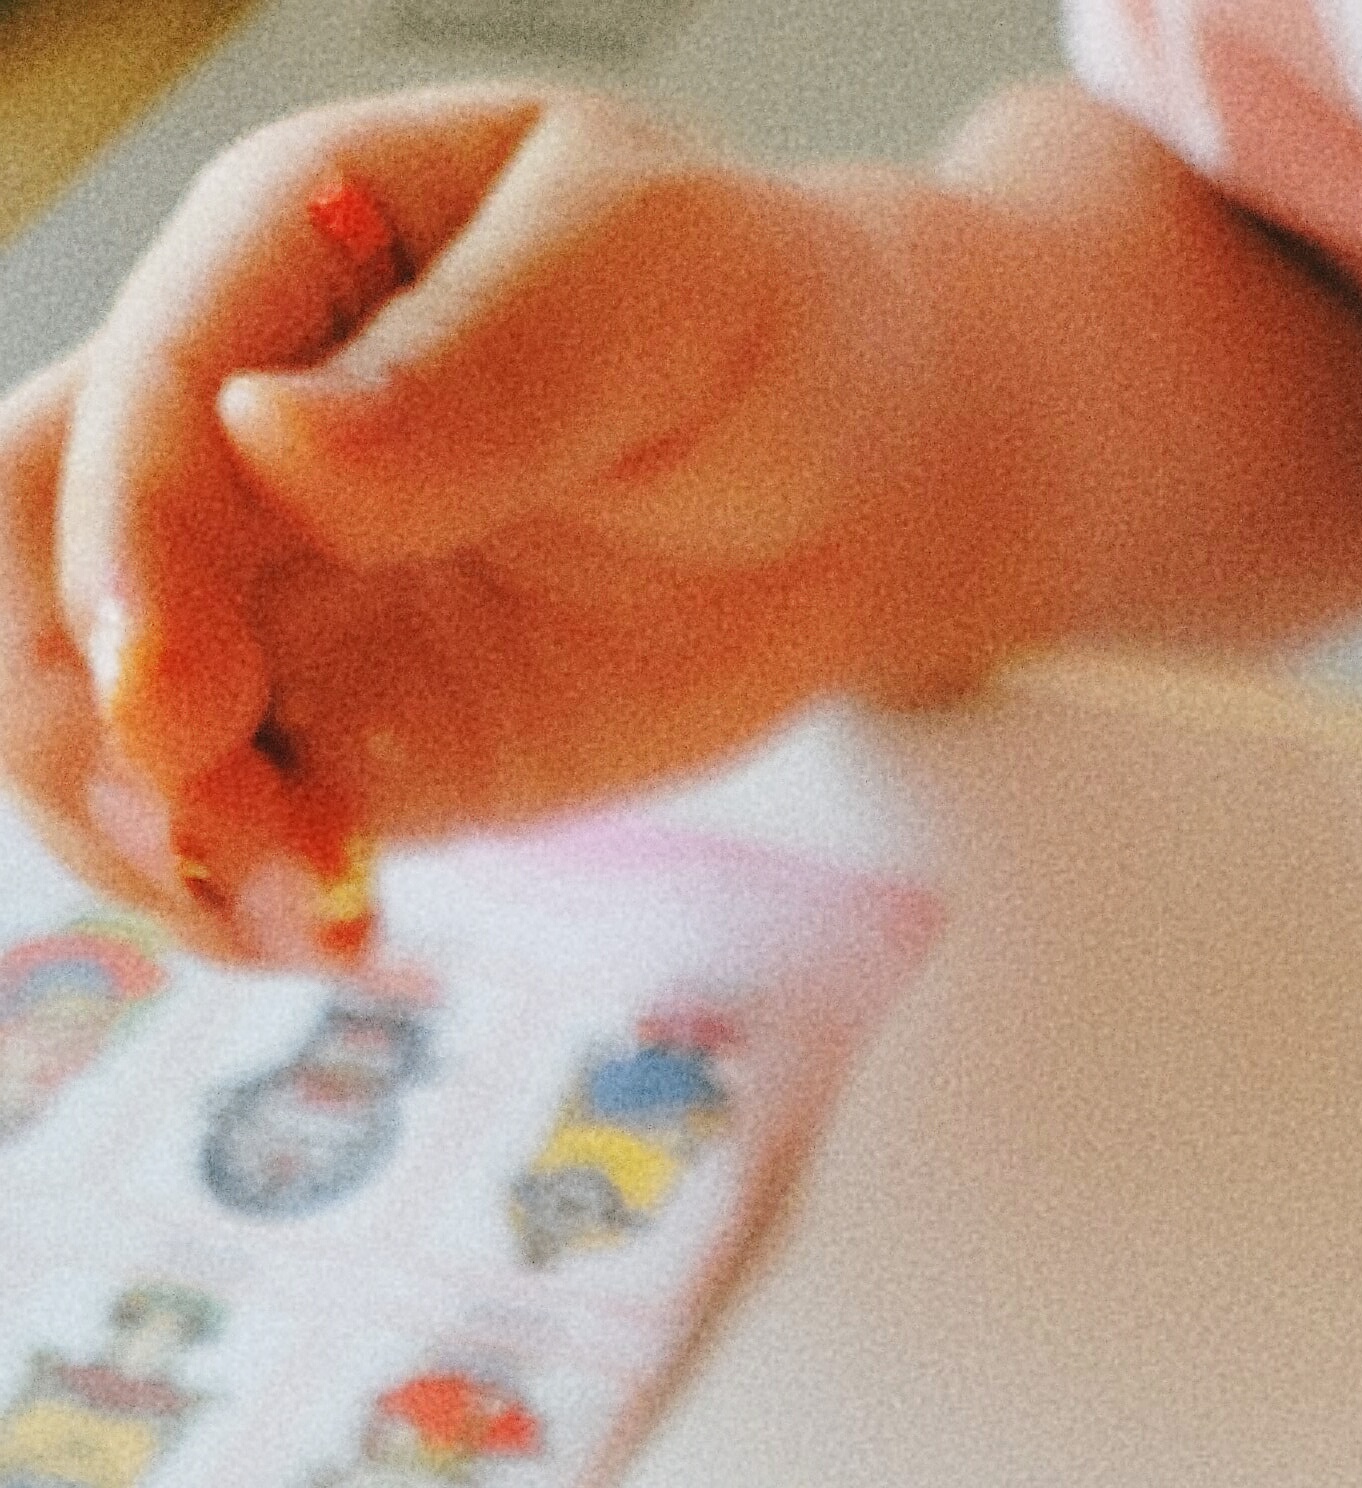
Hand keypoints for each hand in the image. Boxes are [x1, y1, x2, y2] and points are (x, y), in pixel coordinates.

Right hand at [0, 86, 955, 960]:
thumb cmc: (757, 325)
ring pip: (94, 716)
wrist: (851, 479)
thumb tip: (272, 440)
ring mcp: (269, 593)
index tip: (173, 698)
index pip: (132, 404)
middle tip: (229, 837)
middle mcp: (227, 426)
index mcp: (279, 255)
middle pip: (45, 566)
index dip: (129, 559)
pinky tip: (339, 927)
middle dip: (95, 724)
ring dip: (153, 838)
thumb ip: (478, 368)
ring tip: (310, 905)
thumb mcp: (651, 286)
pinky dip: (243, 899)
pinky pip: (220, 826)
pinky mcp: (337, 735)